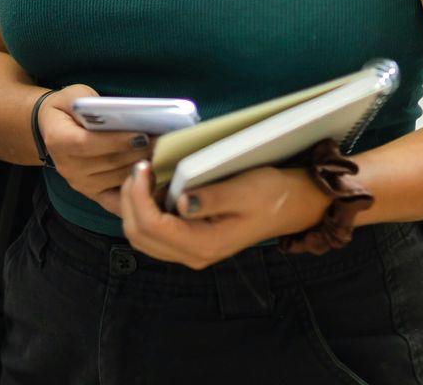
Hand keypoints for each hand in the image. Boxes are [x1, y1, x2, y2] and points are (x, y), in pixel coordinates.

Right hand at [37, 85, 155, 215]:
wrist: (52, 128)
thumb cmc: (67, 109)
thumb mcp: (74, 95)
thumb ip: (92, 102)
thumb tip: (122, 111)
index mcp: (59, 141)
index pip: (89, 143)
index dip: (117, 141)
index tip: (143, 134)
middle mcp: (68, 167)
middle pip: (110, 163)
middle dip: (140, 152)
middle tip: (166, 142)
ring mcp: (81, 184)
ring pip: (119, 179)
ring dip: (144, 167)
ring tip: (166, 154)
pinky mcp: (92, 195)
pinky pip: (119, 200)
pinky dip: (139, 191)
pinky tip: (158, 179)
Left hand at [117, 161, 331, 269]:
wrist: (294, 205)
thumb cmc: (272, 194)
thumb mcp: (245, 190)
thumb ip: (211, 197)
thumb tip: (179, 202)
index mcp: (205, 244)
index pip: (153, 227)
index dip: (138, 197)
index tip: (142, 167)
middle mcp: (194, 255)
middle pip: (140, 236)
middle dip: (129, 201)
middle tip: (138, 168)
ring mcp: (191, 251)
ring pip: (142, 238)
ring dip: (133, 207)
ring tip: (141, 176)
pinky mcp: (191, 242)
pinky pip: (154, 234)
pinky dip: (143, 211)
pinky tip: (151, 189)